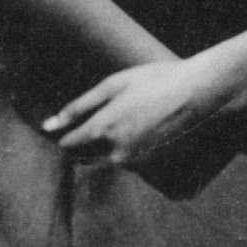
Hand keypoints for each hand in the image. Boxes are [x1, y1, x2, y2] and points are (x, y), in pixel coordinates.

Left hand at [45, 55, 239, 165]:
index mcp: (102, 128)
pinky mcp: (151, 166)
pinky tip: (147, 126)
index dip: (68, 134)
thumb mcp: (114, 84)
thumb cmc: (155, 80)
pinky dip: (132, 146)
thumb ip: (78, 106)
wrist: (198, 91)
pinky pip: (129, 160)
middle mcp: (115, 151)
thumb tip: (48, 126)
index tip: (73, 125)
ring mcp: (135, 161)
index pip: (68, 145)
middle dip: (88, 143)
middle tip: (109, 118)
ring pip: (108, 158)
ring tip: (135, 117)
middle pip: (85, 157)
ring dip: (112, 145)